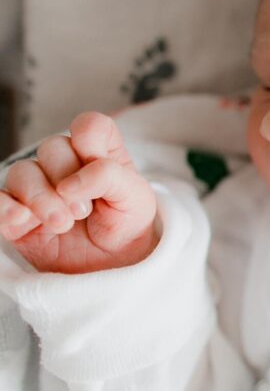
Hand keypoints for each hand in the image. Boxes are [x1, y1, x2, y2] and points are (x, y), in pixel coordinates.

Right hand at [0, 112, 157, 273]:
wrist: (115, 265)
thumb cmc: (127, 224)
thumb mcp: (136, 198)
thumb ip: (110, 176)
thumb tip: (71, 182)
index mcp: (100, 152)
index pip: (89, 126)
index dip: (89, 139)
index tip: (96, 161)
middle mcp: (66, 164)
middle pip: (52, 148)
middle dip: (66, 177)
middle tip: (83, 211)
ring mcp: (39, 188)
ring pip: (22, 172)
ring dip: (41, 197)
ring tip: (62, 224)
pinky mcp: (18, 215)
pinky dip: (6, 208)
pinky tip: (22, 220)